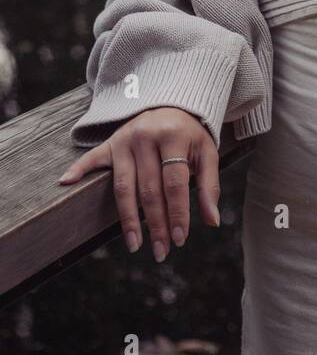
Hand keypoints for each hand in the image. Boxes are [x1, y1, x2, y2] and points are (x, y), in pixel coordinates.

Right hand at [57, 107, 219, 261]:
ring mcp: (124, 140)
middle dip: (156, 224)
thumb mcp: (207, 152)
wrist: (171, 103)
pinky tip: (66, 182)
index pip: (174, 183)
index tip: (180, 239)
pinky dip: (78, 168)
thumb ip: (209, 185)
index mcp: (173, 137)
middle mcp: (146, 137)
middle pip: (149, 190)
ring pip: (123, 186)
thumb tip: (213, 221)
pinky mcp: (110, 142)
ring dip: (128, 218)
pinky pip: (91, 157)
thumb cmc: (190, 134)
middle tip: (161, 252)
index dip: (177, 213)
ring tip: (134, 245)